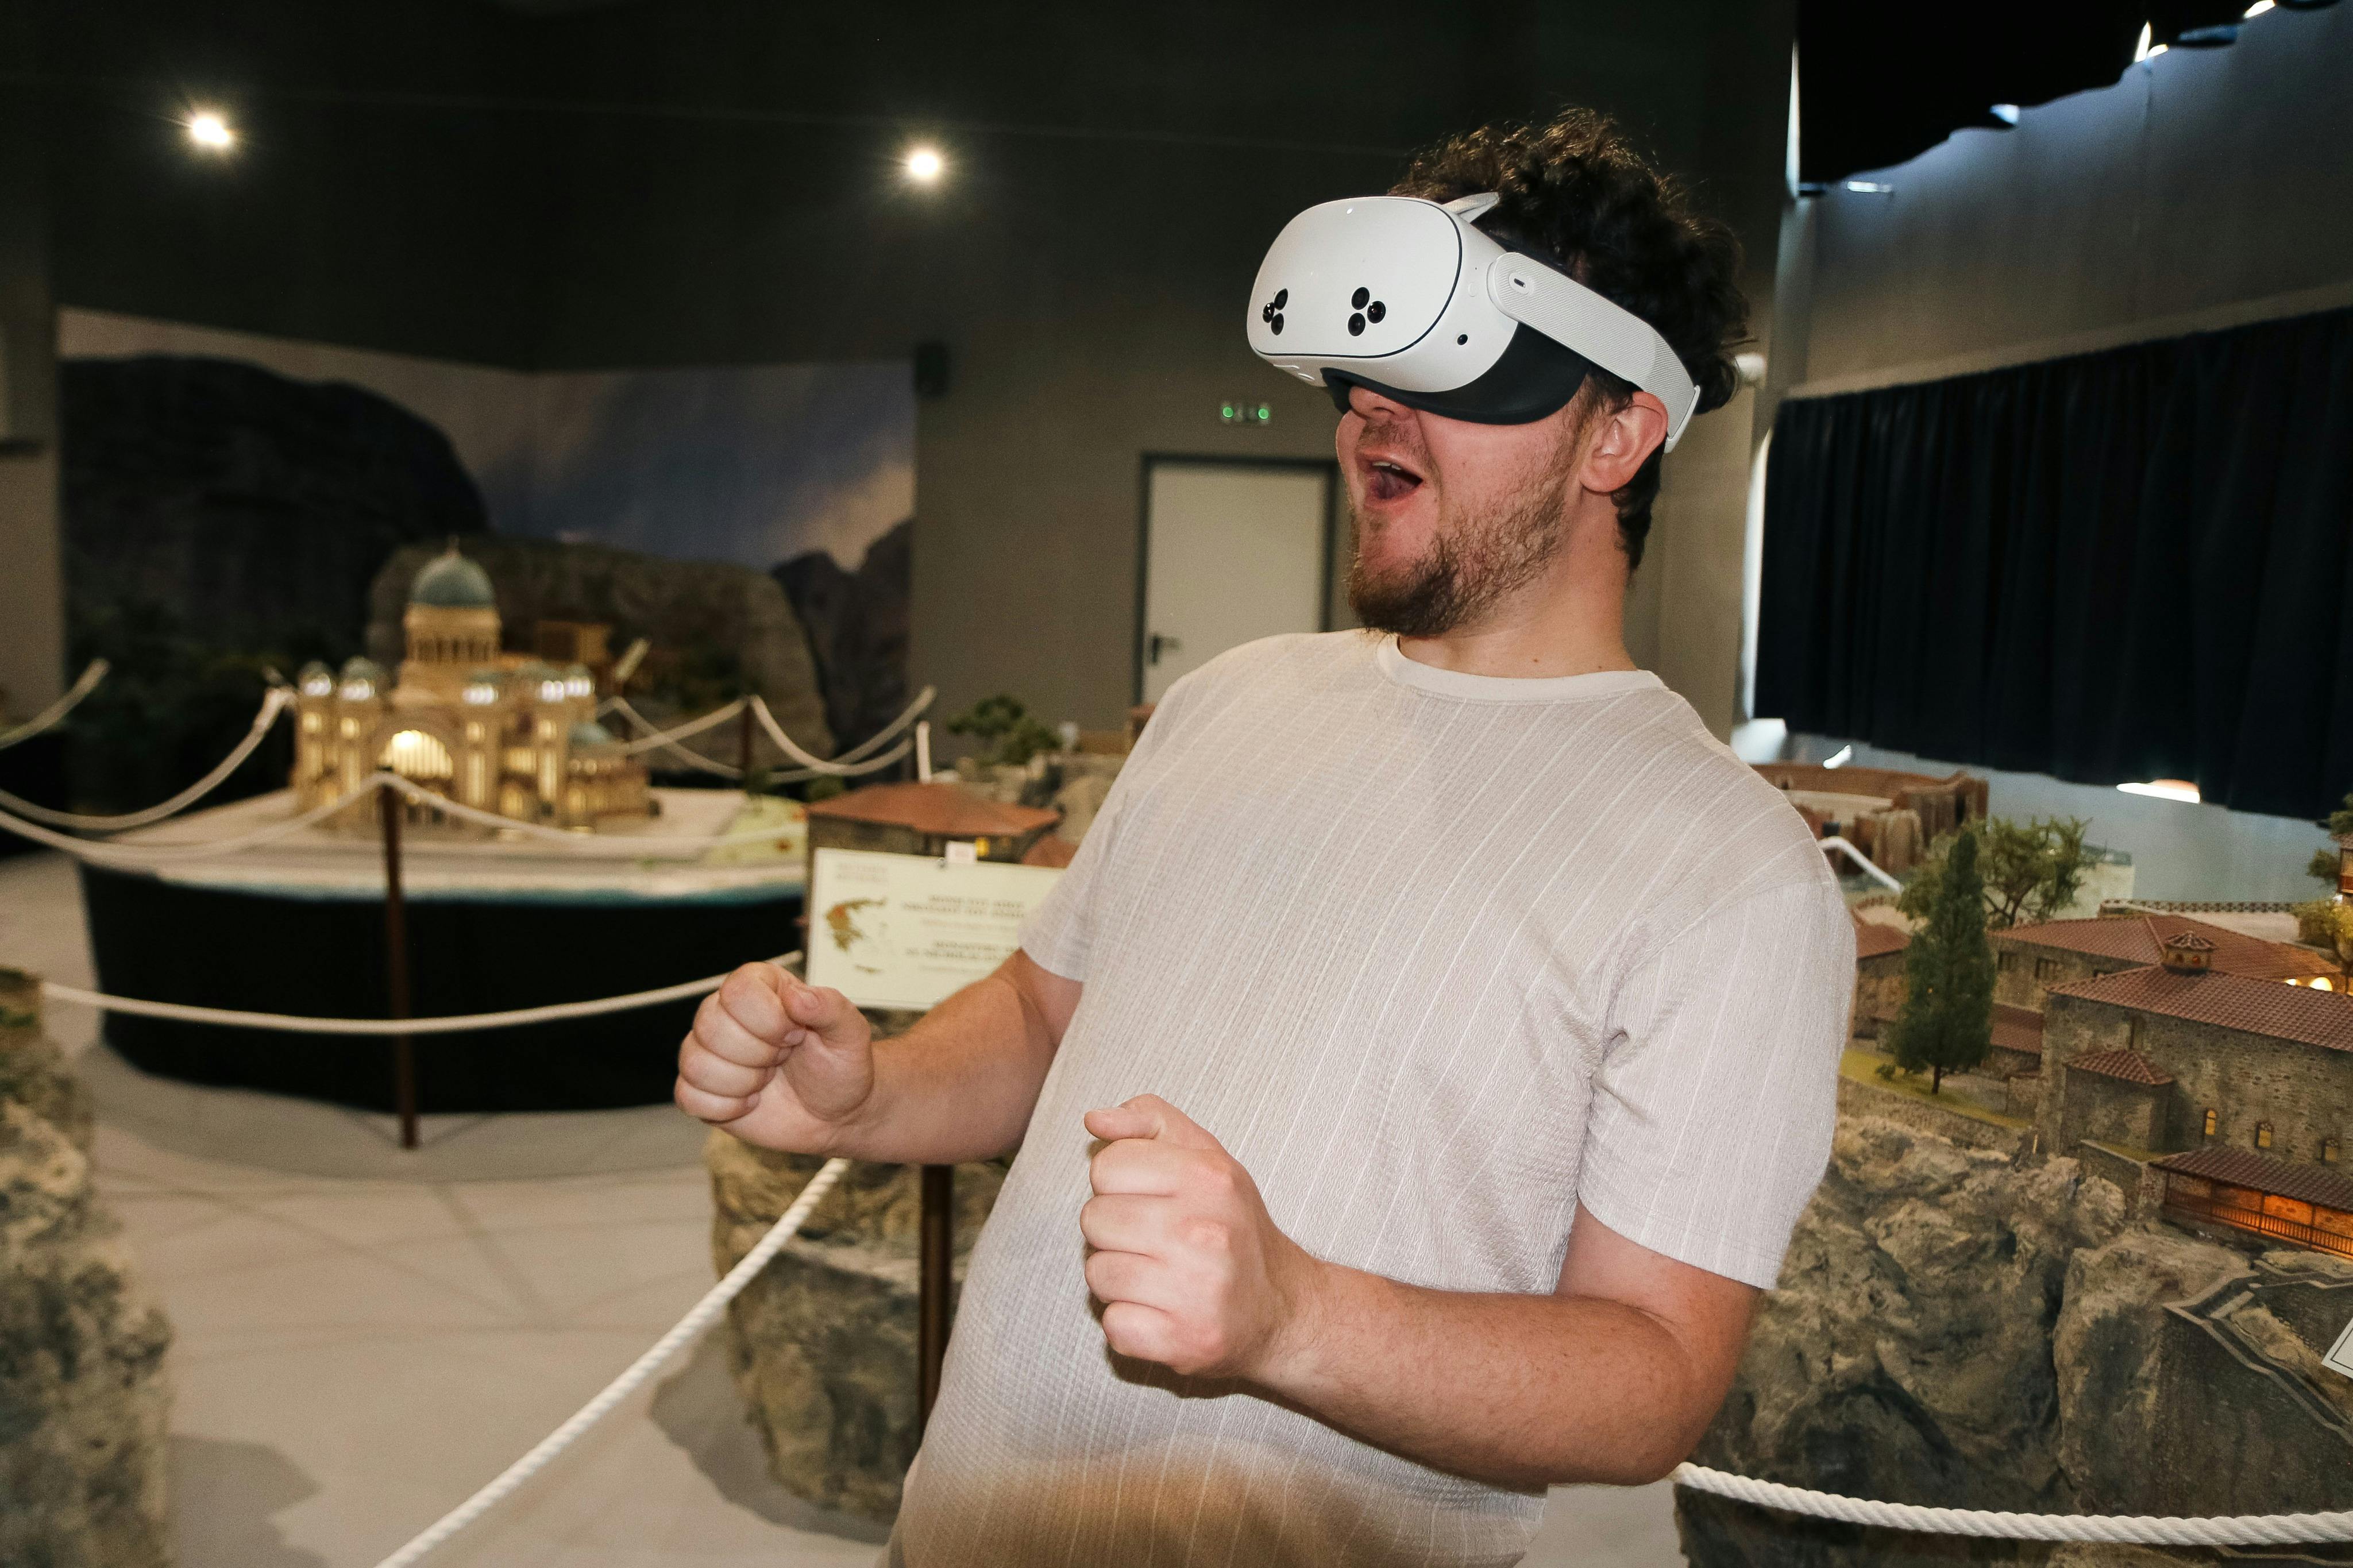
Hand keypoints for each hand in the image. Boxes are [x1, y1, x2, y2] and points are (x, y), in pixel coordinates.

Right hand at [675, 963, 874, 1152]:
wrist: (837, 1113)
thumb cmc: (841, 1066)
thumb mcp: (850, 1032)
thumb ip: (829, 1007)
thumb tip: (795, 995)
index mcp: (761, 986)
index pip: (737, 991)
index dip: (769, 1021)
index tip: (797, 1036)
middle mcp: (727, 1013)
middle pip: (710, 1027)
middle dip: (758, 1054)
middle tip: (783, 1059)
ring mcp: (710, 1051)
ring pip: (696, 1063)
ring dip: (743, 1082)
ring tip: (768, 1079)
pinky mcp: (701, 1088)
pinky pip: (687, 1096)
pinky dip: (726, 1108)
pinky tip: (752, 1102)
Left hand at [1079, 1095, 1323, 1382]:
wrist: (1282, 1309)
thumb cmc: (1233, 1226)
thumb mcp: (1206, 1156)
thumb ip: (1150, 1121)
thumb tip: (1094, 1119)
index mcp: (1209, 1177)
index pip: (1106, 1167)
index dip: (1118, 1184)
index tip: (1148, 1200)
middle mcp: (1205, 1232)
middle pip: (1094, 1220)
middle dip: (1114, 1232)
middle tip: (1152, 1243)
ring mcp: (1196, 1291)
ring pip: (1097, 1274)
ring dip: (1118, 1279)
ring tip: (1157, 1278)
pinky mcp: (1185, 1341)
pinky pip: (1114, 1325)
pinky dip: (1129, 1324)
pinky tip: (1161, 1314)